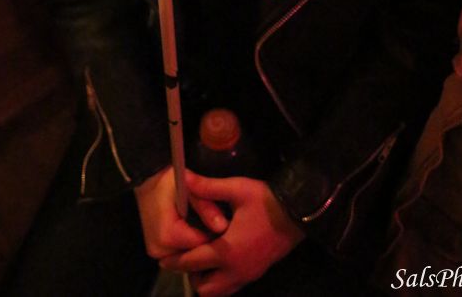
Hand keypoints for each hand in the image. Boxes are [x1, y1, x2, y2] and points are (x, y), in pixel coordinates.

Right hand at [134, 166, 228, 260]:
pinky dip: (188, 243)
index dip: (215, 234)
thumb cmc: (170, 181)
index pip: (202, 245)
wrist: (148, 180)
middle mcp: (160, 250)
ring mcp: (157, 252)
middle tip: (217, 222)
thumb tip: (223, 226)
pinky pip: (179, 252)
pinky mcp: (156, 251)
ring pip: (188, 255)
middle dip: (208, 240)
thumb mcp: (190, 190)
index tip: (225, 222)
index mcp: (168, 236)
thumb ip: (206, 208)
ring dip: (198, 243)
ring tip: (205, 223)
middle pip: (195, 253)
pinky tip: (195, 228)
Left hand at [160, 171, 304, 296]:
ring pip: (219, 291)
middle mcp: (236, 270)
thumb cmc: (266, 200)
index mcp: (227, 251)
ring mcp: (248, 275)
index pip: (192, 262)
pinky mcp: (257, 273)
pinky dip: (221, 281)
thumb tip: (183, 177)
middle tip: (186, 256)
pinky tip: (221, 260)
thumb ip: (208, 186)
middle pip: (204, 287)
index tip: (162, 258)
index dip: (175, 261)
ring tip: (203, 258)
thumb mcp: (236, 189)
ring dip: (207, 280)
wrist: (299, 212)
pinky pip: (232, 288)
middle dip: (191, 275)